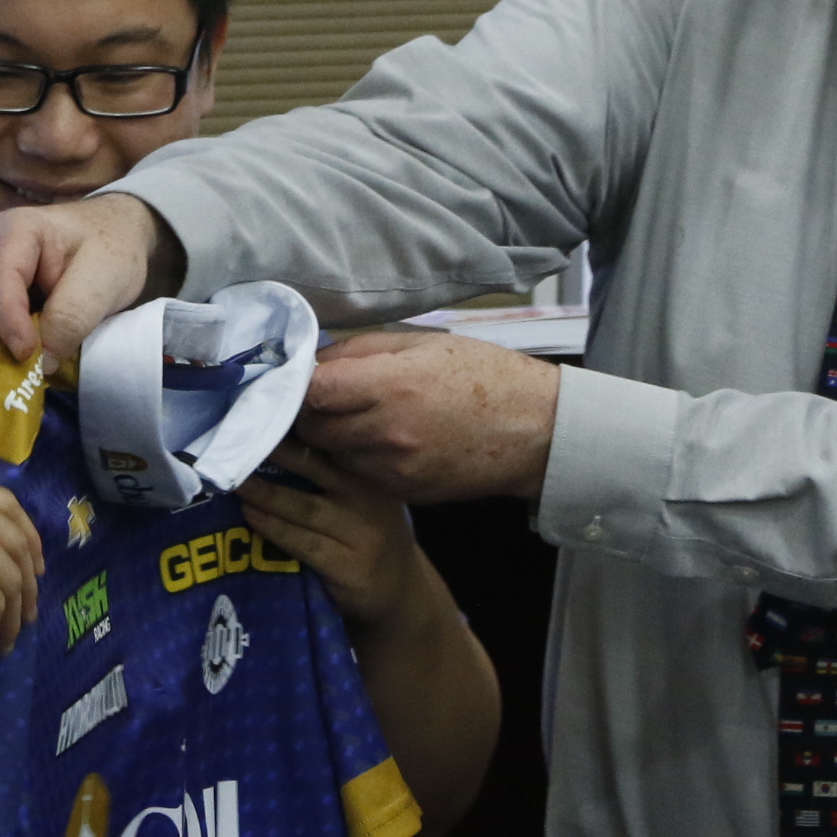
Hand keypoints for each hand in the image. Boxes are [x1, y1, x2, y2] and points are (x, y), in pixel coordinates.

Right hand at [0, 195, 183, 367]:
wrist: (111, 235)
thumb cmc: (108, 249)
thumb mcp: (103, 277)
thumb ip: (72, 315)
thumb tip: (41, 361)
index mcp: (13, 231)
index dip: (8, 322)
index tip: (27, 356)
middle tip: (17, 383)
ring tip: (17, 381)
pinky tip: (13, 371)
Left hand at [234, 443, 433, 634]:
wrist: (401, 591)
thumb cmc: (369, 534)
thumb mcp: (363, 495)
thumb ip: (331, 471)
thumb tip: (271, 437)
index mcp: (368, 471)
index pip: (326, 440)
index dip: (292, 425)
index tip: (257, 410)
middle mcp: (368, 496)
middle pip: (312, 464)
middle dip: (271, 450)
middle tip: (235, 436)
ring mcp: (361, 532)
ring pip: (303, 506)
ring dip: (264, 492)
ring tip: (233, 480)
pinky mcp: (348, 565)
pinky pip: (303, 542)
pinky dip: (273, 527)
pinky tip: (251, 515)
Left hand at [292, 330, 561, 505]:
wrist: (536, 431)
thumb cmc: (485, 376)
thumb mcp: (424, 343)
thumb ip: (363, 350)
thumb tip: (316, 360)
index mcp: (390, 386)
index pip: (312, 391)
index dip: (300, 383)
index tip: (301, 378)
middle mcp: (386, 433)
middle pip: (313, 429)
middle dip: (310, 413)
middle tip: (322, 399)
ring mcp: (394, 469)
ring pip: (333, 456)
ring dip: (334, 439)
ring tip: (358, 419)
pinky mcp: (404, 493)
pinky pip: (361, 476)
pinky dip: (361, 459)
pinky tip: (383, 441)